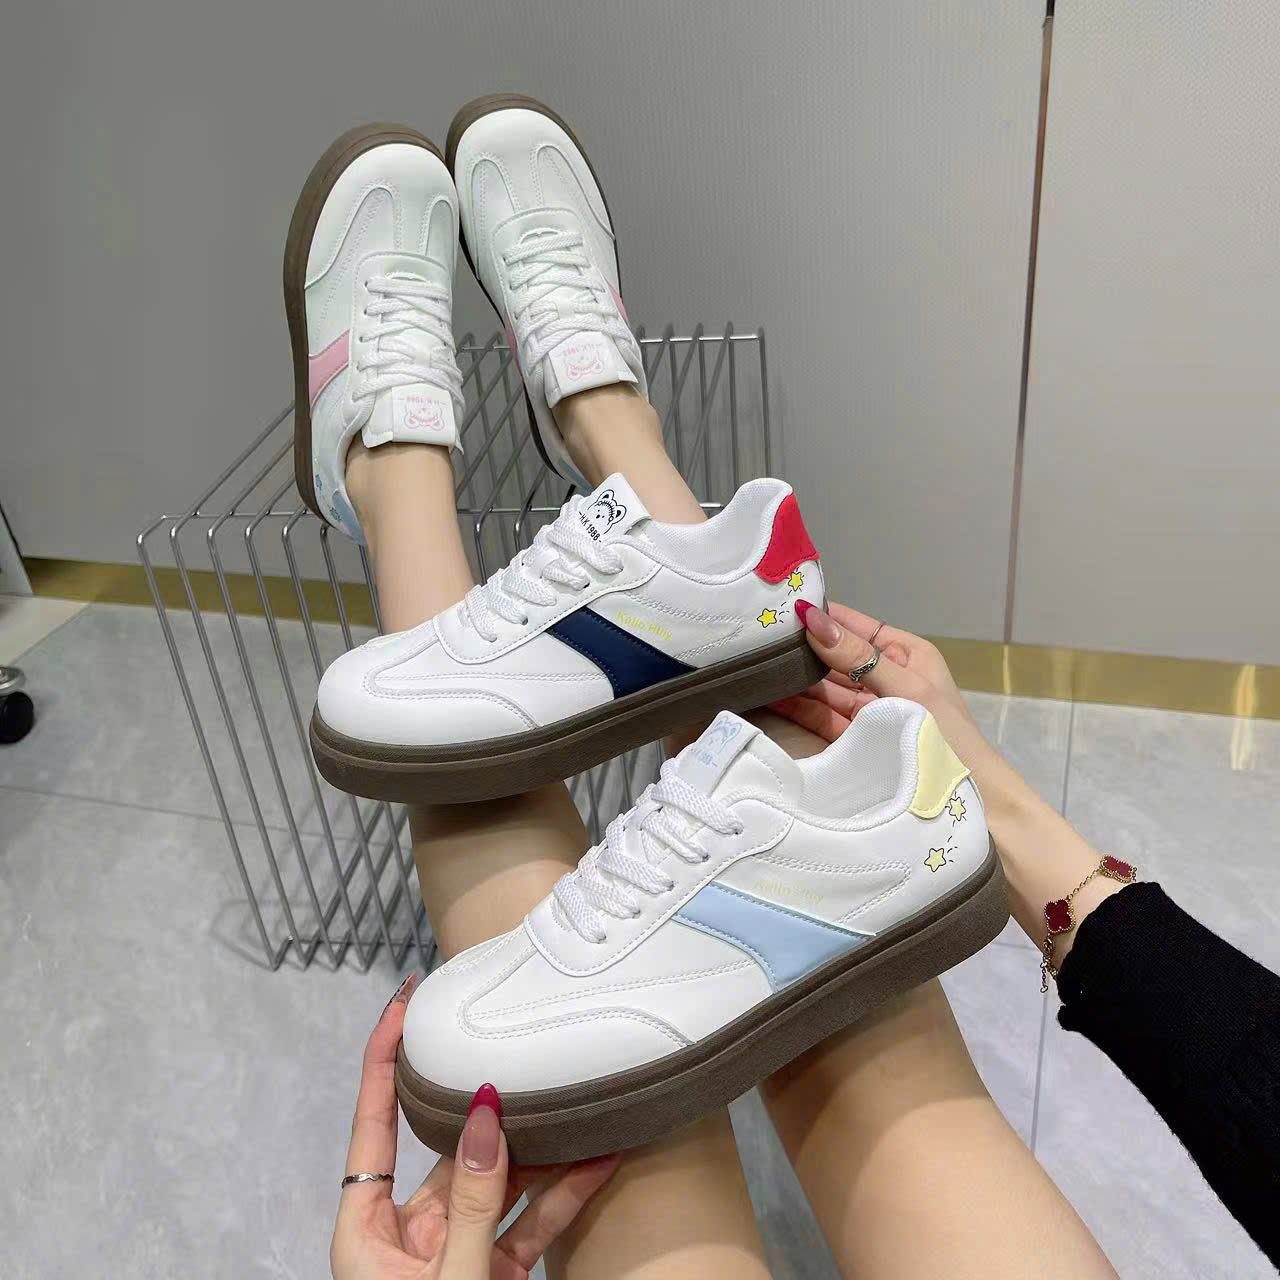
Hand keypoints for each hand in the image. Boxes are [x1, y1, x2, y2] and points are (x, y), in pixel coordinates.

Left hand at [331, 975, 618, 1279]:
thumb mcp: (447, 1276)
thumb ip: (471, 1202)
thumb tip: (487, 1116)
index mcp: (367, 1226)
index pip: (374, 1123)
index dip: (383, 1059)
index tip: (404, 1002)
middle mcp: (410, 1230)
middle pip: (451, 1148)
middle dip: (494, 1106)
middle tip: (522, 1047)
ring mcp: (455, 1251)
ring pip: (501, 1182)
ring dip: (543, 1147)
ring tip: (577, 1097)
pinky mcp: (495, 1272)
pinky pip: (531, 1222)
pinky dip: (565, 1194)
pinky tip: (599, 1159)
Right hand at [775, 601, 1014, 809]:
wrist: (974, 806)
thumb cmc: (948, 737)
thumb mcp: (907, 689)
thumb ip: (858, 657)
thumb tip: (812, 619)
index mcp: (906, 654)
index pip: (856, 625)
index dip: (822, 615)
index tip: (778, 606)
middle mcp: (885, 677)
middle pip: (836, 656)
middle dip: (801, 648)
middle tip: (753, 637)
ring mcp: (870, 710)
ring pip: (825, 687)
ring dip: (794, 679)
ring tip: (754, 665)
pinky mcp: (856, 740)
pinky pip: (822, 716)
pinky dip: (797, 708)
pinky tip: (768, 697)